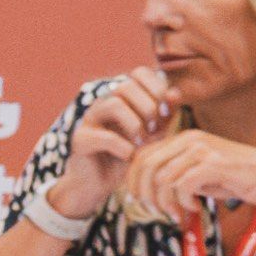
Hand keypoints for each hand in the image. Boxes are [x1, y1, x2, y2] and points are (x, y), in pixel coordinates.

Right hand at [39, 71, 166, 221]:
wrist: (100, 183)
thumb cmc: (129, 155)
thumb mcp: (154, 134)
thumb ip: (165, 115)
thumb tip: (175, 93)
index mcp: (122, 96)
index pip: (140, 72)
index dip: (157, 88)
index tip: (167, 112)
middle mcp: (103, 102)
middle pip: (126, 86)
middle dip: (148, 107)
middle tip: (155, 128)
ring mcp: (89, 119)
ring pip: (113, 104)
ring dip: (135, 124)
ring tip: (141, 142)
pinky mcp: (80, 140)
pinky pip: (103, 136)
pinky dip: (122, 146)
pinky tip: (129, 156)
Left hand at [120, 124, 255, 235]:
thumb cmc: (229, 179)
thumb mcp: (194, 173)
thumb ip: (170, 174)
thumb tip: (139, 188)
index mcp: (181, 139)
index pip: (141, 156)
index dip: (134, 180)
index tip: (141, 200)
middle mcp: (189, 139)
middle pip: (146, 166)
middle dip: (145, 193)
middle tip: (156, 210)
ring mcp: (202, 149)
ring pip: (162, 178)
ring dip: (166, 201)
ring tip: (178, 212)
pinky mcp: (213, 163)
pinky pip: (183, 185)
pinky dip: (184, 201)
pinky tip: (196, 207)